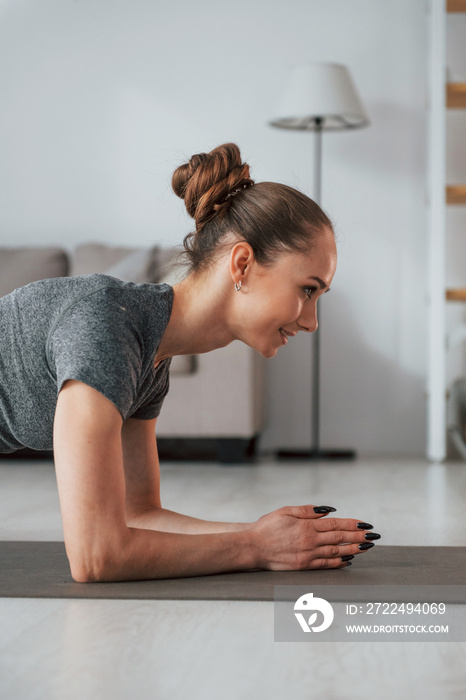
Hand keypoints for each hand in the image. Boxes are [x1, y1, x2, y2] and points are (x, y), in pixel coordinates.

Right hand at [249, 504, 378, 570]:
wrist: (252, 547)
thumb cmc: (266, 527)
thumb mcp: (286, 511)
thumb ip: (307, 511)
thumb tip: (327, 511)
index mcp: (306, 526)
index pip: (335, 524)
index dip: (352, 524)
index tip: (365, 524)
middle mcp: (310, 541)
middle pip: (339, 538)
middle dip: (358, 536)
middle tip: (373, 536)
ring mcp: (307, 555)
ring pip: (336, 552)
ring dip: (353, 549)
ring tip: (366, 547)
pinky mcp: (303, 566)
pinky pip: (325, 565)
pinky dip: (339, 563)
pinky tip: (348, 560)